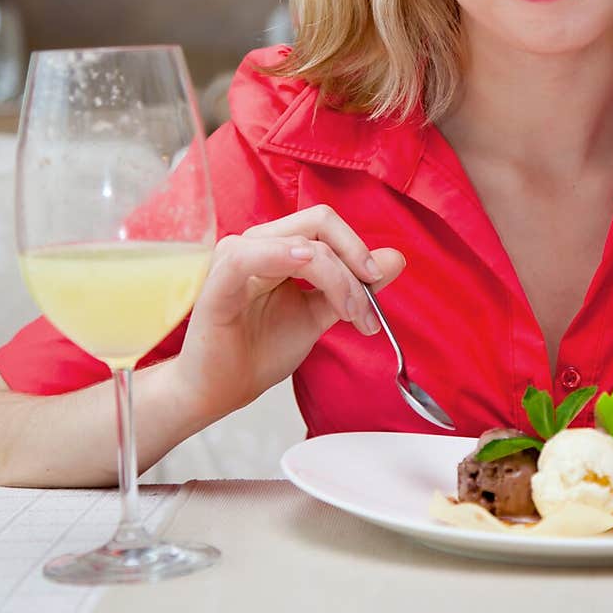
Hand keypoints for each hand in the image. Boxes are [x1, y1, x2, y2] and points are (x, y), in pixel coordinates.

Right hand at [172, 205, 405, 421]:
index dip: (359, 251)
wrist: (218, 391)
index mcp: (277, 246)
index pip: (326, 226)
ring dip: (336, 278)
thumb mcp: (317, 314)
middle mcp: (256, 243)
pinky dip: (283, 256)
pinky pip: (248, 257)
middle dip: (354, 260)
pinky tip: (306, 267)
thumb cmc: (257, 351)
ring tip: (348, 315)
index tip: (377, 287)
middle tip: (367, 304)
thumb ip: (353, 286)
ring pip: (300, 243)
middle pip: (318, 222)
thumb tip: (395, 258)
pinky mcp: (217, 284)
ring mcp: (234, 259)